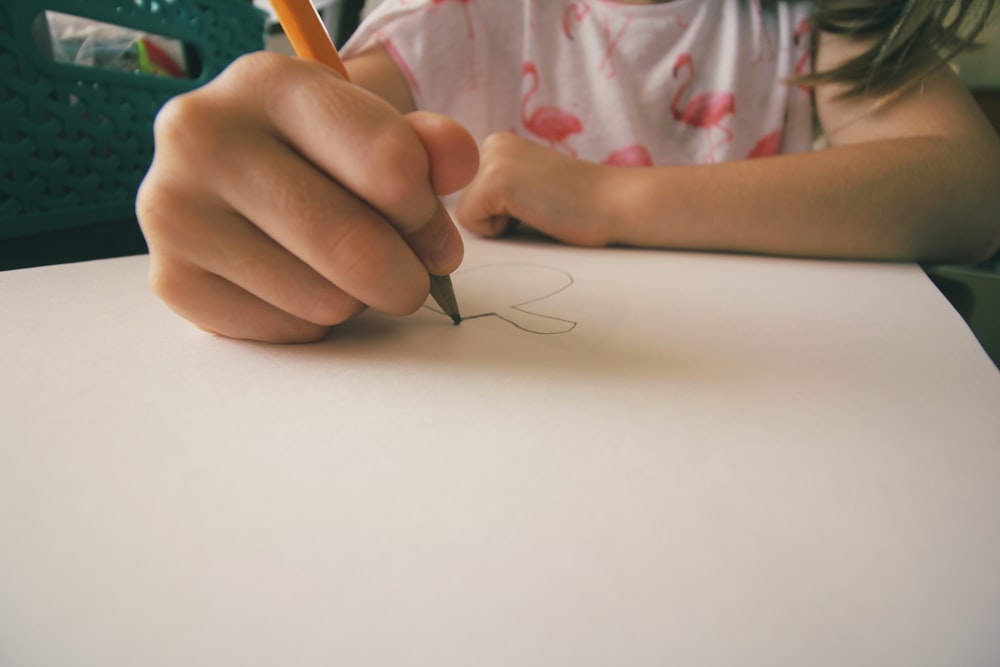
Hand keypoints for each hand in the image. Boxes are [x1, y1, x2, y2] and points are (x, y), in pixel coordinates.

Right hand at [136, 52, 477, 342]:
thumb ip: (426, 145)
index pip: (389, 167)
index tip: (424, 224)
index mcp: (268, 84)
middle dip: (406, 274)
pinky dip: (312, 321)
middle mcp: (203, 139)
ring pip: (326, 300)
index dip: (425, 213)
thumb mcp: (373, 128)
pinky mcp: (172, 281)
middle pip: (355, 247)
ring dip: (356, 298)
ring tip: (338, 267)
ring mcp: (176, 213)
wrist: (234, 169)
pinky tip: (298, 283)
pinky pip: (289, 332)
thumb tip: (458, 161)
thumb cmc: (318, 151)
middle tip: (409, 273)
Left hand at [455, 132, 612, 246]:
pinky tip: (535, 214)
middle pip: (463, 205)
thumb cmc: (577, 208)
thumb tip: (453, 219)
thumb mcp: (527, 189)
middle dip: (496, 218)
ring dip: (501, 225)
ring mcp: (491, 159)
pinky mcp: (495, 180)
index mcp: (497, 144)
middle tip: (539, 208)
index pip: (469, 197)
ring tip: (538, 211)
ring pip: (466, 216)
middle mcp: (490, 143)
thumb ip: (496, 195)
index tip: (535, 204)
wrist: (615, 204)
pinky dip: (502, 230)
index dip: (498, 215)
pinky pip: (472, 224)